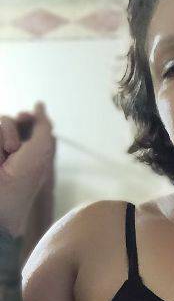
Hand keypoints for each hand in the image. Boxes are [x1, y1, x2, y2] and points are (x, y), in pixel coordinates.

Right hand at [0, 101, 56, 235]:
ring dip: (3, 138)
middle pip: (8, 120)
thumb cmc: (24, 177)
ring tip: (4, 158)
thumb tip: (39, 104)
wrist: (2, 196)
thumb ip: (43, 125)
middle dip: (11, 130)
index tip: (25, 117)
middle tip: (14, 148)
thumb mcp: (41, 148)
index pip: (24, 121)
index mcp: (28, 146)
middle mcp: (9, 146)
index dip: (25, 117)